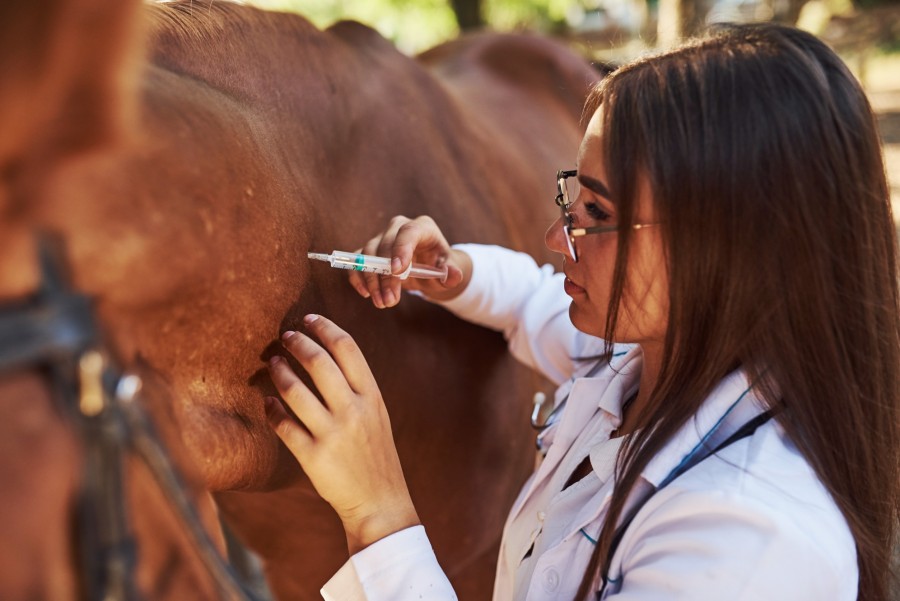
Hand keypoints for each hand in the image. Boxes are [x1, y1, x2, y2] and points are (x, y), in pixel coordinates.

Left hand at [264, 314, 418, 553]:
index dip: (325, 327)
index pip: (347, 347)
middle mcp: (353, 410)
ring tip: (272, 363)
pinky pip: (283, 425)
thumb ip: (356, 386)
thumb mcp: (377, 413)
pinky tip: (267, 402)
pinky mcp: (313, 456)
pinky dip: (271, 409)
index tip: (308, 319)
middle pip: (319, 362)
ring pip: (295, 390)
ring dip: (278, 371)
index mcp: (371, 395)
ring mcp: (333, 434)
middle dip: (297, 342)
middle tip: (284, 336)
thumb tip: (325, 351)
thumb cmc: (374, 453)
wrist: (380, 500)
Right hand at [349, 215, 471, 307]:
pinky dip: (358, 276)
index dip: (401, 249)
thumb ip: (452, 273)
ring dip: (373, 281)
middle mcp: (399, 227)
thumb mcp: (449, 270)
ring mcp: (382, 237)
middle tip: (390, 300)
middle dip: (386, 276)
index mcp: (422, 227)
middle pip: (386, 246)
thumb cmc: (439, 265)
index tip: (396, 271)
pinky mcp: (370, 249)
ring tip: (382, 302)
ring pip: (369, 254)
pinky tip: (366, 294)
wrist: (427, 267)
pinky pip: (357, 260)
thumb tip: (453, 275)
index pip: (409, 231)